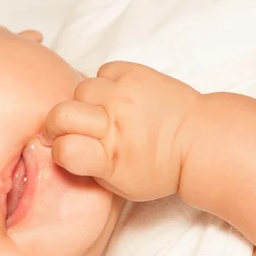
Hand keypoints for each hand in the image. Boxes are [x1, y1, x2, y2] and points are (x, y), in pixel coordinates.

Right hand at [41, 62, 199, 200]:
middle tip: (66, 128)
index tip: (65, 150)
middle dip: (56, 123)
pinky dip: (106, 83)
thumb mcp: (119, 184)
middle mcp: (116, 124)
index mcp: (111, 159)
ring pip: (81, 89)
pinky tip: (118, 97)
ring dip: (86, 102)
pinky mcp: (137, 74)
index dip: (59, 150)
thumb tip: (59, 145)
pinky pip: (103, 71)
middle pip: (62, 114)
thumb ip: (86, 167)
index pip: (64, 149)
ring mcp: (126, 95)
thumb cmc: (157, 168)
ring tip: (103, 111)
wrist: (198, 140)